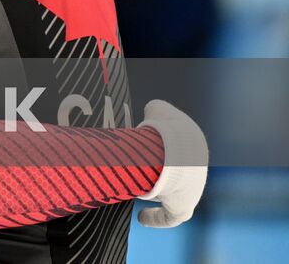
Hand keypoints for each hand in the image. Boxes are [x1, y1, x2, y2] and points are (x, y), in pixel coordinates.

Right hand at [137, 100, 208, 227]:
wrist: (178, 149)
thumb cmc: (168, 128)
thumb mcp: (159, 110)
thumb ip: (155, 111)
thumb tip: (151, 113)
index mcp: (192, 149)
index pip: (177, 155)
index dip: (162, 155)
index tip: (150, 157)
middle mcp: (195, 173)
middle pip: (175, 178)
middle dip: (159, 177)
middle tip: (138, 174)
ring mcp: (191, 192)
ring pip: (172, 196)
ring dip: (155, 194)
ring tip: (134, 190)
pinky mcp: (183, 208)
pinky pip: (169, 217)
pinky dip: (155, 218)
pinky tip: (141, 218)